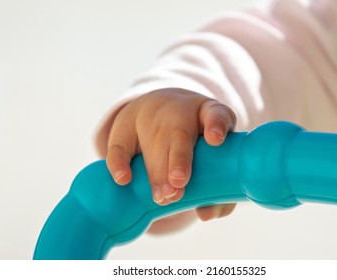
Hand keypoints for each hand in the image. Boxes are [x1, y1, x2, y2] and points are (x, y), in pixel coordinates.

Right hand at [104, 88, 236, 228]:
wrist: (157, 111)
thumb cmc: (194, 142)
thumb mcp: (210, 155)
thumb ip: (216, 187)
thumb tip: (205, 214)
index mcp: (208, 114)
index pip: (216, 114)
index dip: (216, 126)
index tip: (215, 139)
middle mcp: (181, 111)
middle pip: (181, 134)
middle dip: (179, 159)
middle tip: (178, 185)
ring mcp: (152, 115)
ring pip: (153, 140)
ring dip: (156, 170)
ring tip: (162, 196)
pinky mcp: (126, 124)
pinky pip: (119, 143)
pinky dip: (119, 162)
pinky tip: (124, 179)